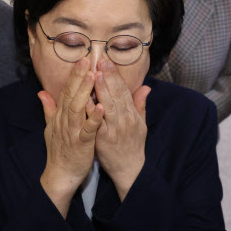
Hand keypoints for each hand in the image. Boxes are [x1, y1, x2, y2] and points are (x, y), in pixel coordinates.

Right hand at [39, 58, 104, 217]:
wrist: (60, 175)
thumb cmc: (59, 151)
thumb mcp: (51, 128)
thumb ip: (48, 109)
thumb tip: (41, 92)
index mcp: (61, 116)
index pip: (66, 91)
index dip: (74, 76)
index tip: (82, 60)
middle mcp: (64, 121)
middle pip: (70, 95)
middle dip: (79, 77)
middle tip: (87, 60)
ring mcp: (72, 132)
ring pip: (77, 109)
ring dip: (85, 92)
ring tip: (93, 77)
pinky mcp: (81, 144)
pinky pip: (87, 130)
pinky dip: (94, 119)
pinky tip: (101, 108)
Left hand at [93, 59, 150, 201]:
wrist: (129, 169)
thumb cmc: (133, 144)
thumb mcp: (141, 124)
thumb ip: (140, 105)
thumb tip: (146, 87)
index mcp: (132, 114)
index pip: (124, 91)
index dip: (115, 76)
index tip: (108, 62)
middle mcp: (124, 120)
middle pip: (116, 95)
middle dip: (108, 77)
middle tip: (99, 61)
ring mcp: (114, 130)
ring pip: (108, 106)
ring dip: (101, 90)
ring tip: (94, 75)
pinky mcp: (103, 140)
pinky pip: (96, 123)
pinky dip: (91, 111)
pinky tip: (85, 100)